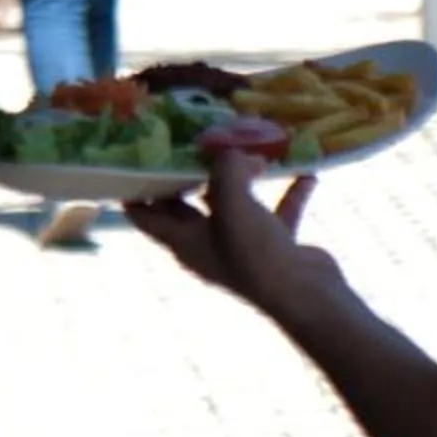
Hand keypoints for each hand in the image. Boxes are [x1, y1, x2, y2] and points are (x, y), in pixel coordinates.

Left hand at [126, 149, 324, 307]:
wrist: (305, 296)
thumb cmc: (255, 253)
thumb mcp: (232, 203)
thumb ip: (225, 169)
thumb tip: (231, 149)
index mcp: (183, 242)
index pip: (146, 216)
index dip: (133, 192)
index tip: (130, 161)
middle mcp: (207, 245)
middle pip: (187, 205)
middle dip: (186, 174)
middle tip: (188, 140)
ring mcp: (242, 247)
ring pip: (235, 206)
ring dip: (242, 179)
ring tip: (248, 148)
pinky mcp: (274, 247)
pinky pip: (278, 212)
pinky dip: (289, 192)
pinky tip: (305, 172)